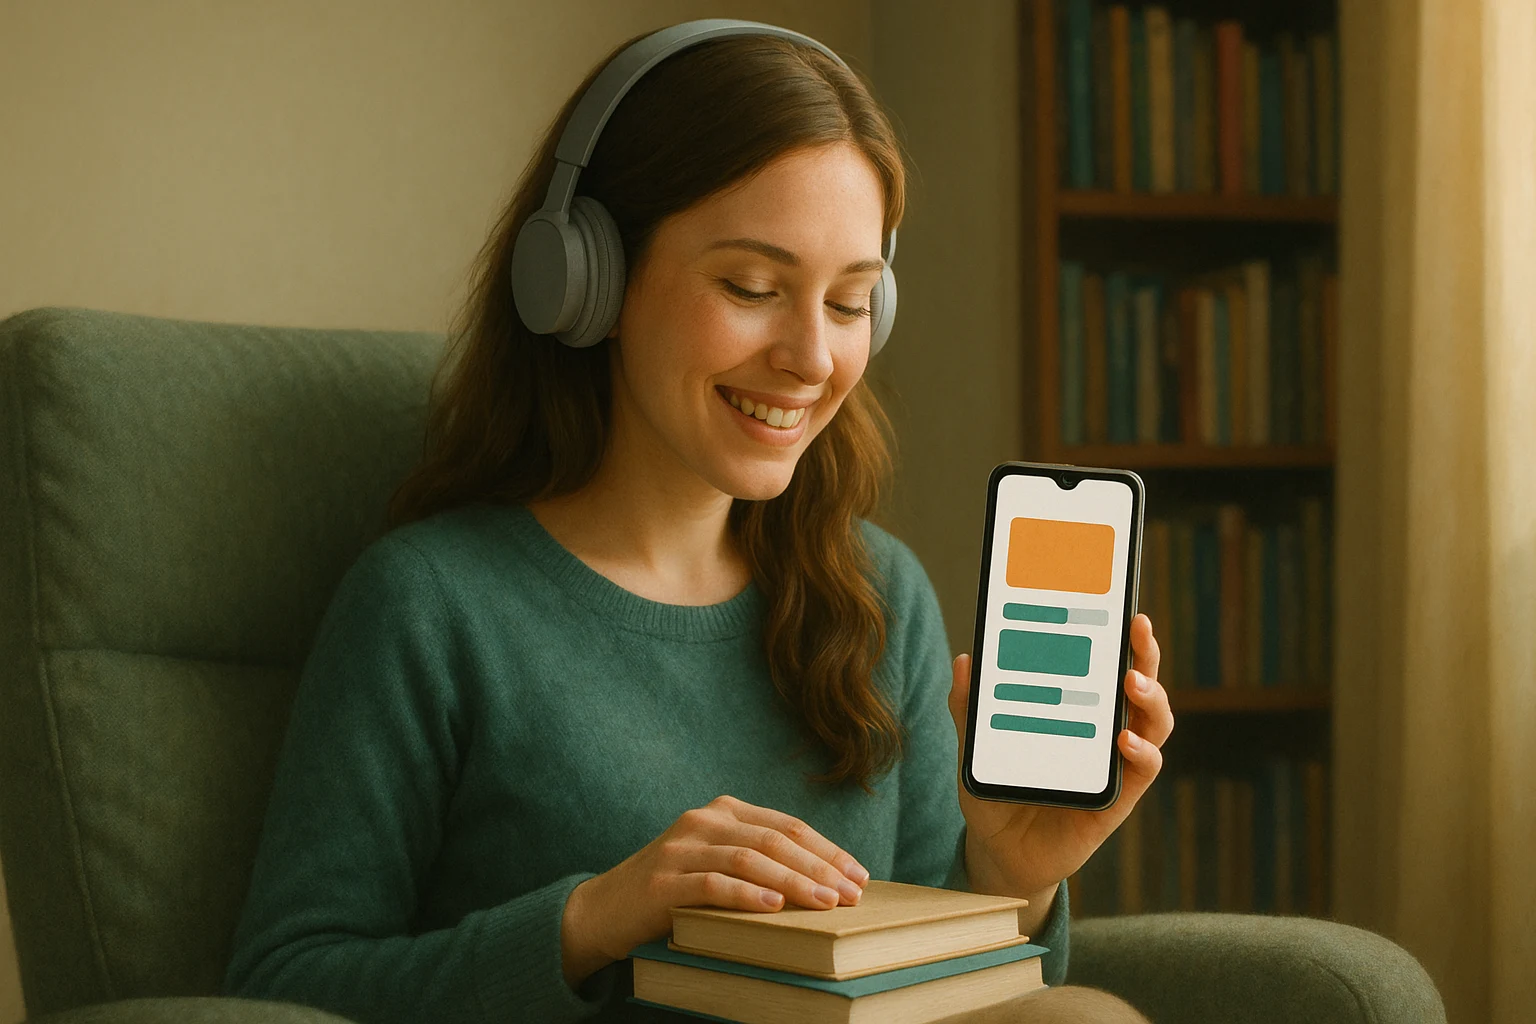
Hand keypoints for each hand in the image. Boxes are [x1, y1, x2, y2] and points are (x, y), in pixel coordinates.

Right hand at [560, 794, 868, 987]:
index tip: (859, 875)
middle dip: (819, 867)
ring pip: (748, 859)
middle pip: (773, 840)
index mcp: (722, 812)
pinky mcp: (661, 881)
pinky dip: (747, 895)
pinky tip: (774, 907)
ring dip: (793, 881)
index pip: (787, 826)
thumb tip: (827, 883)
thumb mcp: (717, 865)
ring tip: (825, 903)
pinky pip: (712, 885)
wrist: (603, 910)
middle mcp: (702, 822)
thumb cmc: (674, 891)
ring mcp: (679, 849)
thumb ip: (759, 862)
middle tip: (851, 894)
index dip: (827, 850)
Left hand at [946, 613, 1173, 899]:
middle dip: (1144, 651)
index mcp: (1076, 707)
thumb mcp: (974, 748)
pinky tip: (1124, 741)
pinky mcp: (1119, 799)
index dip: (1114, 631)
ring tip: (1132, 682)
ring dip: (1151, 697)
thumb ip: (969, 709)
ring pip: (1153, 722)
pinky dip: (1141, 753)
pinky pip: (1143, 771)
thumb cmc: (996, 791)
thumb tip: (965, 659)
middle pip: (1139, 681)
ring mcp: (1116, 762)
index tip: (1114, 600)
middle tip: (1136, 626)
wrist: (1000, 853)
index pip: (1103, 661)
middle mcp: (1104, 729)